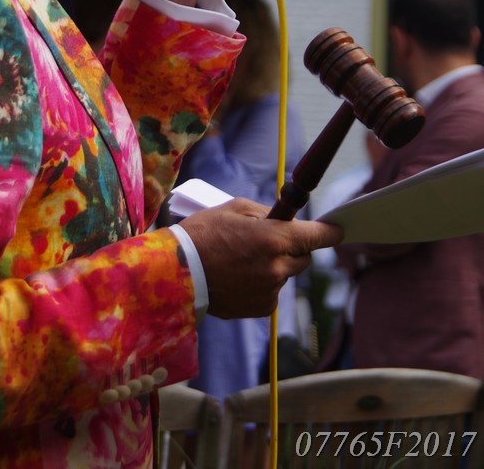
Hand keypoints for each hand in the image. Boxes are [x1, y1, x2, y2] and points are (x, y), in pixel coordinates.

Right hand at [179, 198, 342, 318]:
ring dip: (275, 266)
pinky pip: (273, 291)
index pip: (317, 236)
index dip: (330, 232)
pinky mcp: (262, 308)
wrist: (178, 273)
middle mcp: (278, 267)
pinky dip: (263, 284)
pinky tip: (239, 277)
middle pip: (304, 257)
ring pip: (286, 274)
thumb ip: (267, 213)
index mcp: (275, 238)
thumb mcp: (234, 209)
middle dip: (293, 248)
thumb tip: (286, 218)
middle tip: (269, 240)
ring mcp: (271, 290)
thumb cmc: (204, 234)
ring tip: (243, 260)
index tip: (338, 230)